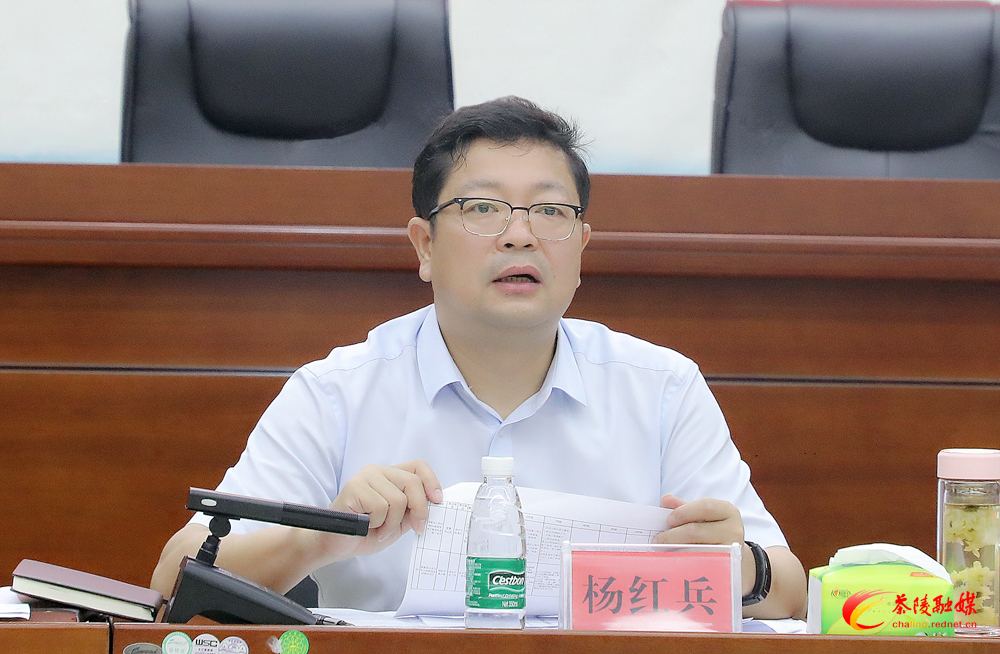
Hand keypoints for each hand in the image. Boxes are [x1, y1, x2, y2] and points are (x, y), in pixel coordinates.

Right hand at [324, 460, 442, 558]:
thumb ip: (413, 510)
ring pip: (398, 500)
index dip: (432, 481)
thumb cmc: (366, 532)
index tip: (438, 500)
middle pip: (412, 482)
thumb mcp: (398, 521)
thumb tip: (435, 504)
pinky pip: (380, 507)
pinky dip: (378, 524)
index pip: (418, 466)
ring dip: (392, 523)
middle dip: (419, 509)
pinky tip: (366, 526)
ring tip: (378, 528)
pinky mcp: (353, 488)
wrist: (337, 544)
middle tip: (417, 527)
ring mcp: (365, 477)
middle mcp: (378, 471)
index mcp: (390, 475)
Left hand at [655, 494, 758, 595]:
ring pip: (696, 550)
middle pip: (696, 531)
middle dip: (672, 535)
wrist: (737, 560)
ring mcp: (730, 551)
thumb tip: (665, 500)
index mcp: (727, 511)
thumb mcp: (703, 516)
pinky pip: (700, 565)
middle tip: (657, 540)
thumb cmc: (714, 532)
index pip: (705, 506)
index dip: (683, 512)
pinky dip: (684, 562)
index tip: (668, 520)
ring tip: (662, 551)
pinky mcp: (725, 568)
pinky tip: (673, 562)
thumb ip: (684, 507)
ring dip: (675, 551)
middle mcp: (733, 529)